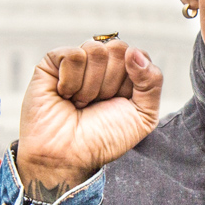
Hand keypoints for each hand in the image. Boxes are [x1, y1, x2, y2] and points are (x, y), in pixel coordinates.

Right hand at [16, 38, 162, 198]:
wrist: (69, 156)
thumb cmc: (104, 139)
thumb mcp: (143, 116)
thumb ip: (152, 81)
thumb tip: (134, 50)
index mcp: (126, 73)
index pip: (139, 55)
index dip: (133, 81)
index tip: (120, 102)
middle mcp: (102, 64)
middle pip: (118, 48)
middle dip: (111, 83)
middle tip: (98, 104)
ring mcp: (78, 61)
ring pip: (96, 50)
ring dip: (90, 86)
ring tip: (80, 103)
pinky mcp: (53, 62)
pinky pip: (73, 55)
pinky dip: (71, 81)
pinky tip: (64, 95)